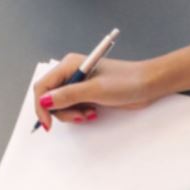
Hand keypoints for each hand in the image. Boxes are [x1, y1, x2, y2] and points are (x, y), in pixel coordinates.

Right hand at [30, 53, 164, 130]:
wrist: (148, 84)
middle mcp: (71, 73)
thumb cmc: (125, 82)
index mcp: (68, 65)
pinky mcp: (87, 93)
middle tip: (79, 117)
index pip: (43, 86)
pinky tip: (94, 113)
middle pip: (50, 97)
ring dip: (73, 114)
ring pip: (61, 105)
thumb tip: (45, 101)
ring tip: (90, 114)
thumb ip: (68, 96)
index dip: (42, 106)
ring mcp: (79, 84)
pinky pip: (73, 107)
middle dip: (62, 112)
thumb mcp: (95, 90)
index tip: (48, 123)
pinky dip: (80, 113)